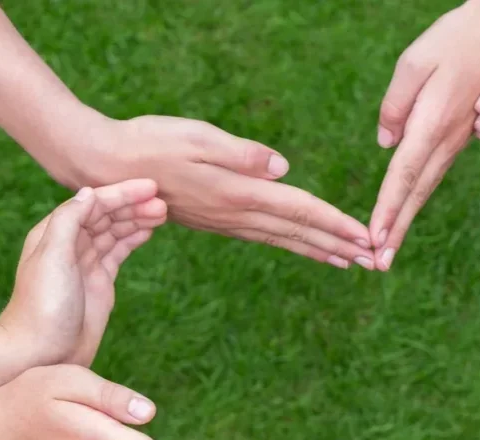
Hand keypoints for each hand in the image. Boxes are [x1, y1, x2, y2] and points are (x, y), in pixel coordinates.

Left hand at [0, 180, 164, 366]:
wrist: (41, 351)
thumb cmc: (43, 306)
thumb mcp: (53, 257)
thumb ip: (69, 222)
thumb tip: (89, 193)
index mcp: (55, 233)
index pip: (93, 203)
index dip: (121, 193)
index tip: (151, 187)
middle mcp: (70, 244)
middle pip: (106, 215)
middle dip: (134, 205)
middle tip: (164, 203)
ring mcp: (86, 263)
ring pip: (115, 231)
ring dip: (137, 219)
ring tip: (163, 213)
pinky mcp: (99, 281)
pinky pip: (119, 251)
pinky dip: (134, 239)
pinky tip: (148, 231)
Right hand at [73, 114, 374, 269]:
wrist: (104, 166)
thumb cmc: (149, 142)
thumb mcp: (197, 138)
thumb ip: (242, 155)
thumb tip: (284, 168)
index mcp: (239, 193)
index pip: (301, 211)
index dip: (336, 225)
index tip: (367, 239)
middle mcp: (237, 213)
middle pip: (299, 232)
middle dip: (339, 245)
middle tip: (375, 260)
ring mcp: (226, 220)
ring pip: (284, 238)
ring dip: (319, 249)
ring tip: (349, 261)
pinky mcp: (216, 219)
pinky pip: (264, 236)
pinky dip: (291, 243)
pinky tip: (302, 246)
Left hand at [371, 0, 479, 268]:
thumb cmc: (455, 38)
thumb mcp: (413, 63)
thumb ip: (395, 106)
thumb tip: (386, 144)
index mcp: (432, 125)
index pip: (403, 177)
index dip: (387, 210)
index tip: (374, 241)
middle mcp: (445, 140)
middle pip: (416, 193)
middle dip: (395, 229)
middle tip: (379, 265)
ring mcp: (456, 138)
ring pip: (426, 185)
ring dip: (406, 217)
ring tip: (389, 246)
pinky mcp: (461, 132)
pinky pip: (433, 170)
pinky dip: (418, 194)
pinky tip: (407, 207)